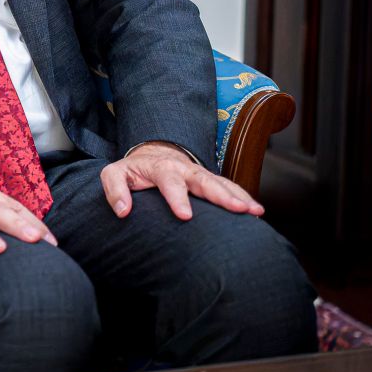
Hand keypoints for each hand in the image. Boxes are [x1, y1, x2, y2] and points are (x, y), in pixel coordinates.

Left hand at [100, 141, 261, 219]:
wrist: (152, 155)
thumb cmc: (132, 170)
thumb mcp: (114, 174)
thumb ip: (114, 190)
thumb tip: (122, 211)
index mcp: (161, 168)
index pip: (170, 182)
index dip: (177, 198)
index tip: (185, 216)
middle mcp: (184, 169)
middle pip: (205, 181)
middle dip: (222, 195)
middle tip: (238, 210)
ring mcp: (199, 174)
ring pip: (222, 183)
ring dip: (239, 196)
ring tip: (255, 212)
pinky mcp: (209, 181)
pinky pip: (229, 187)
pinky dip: (243, 197)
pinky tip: (256, 211)